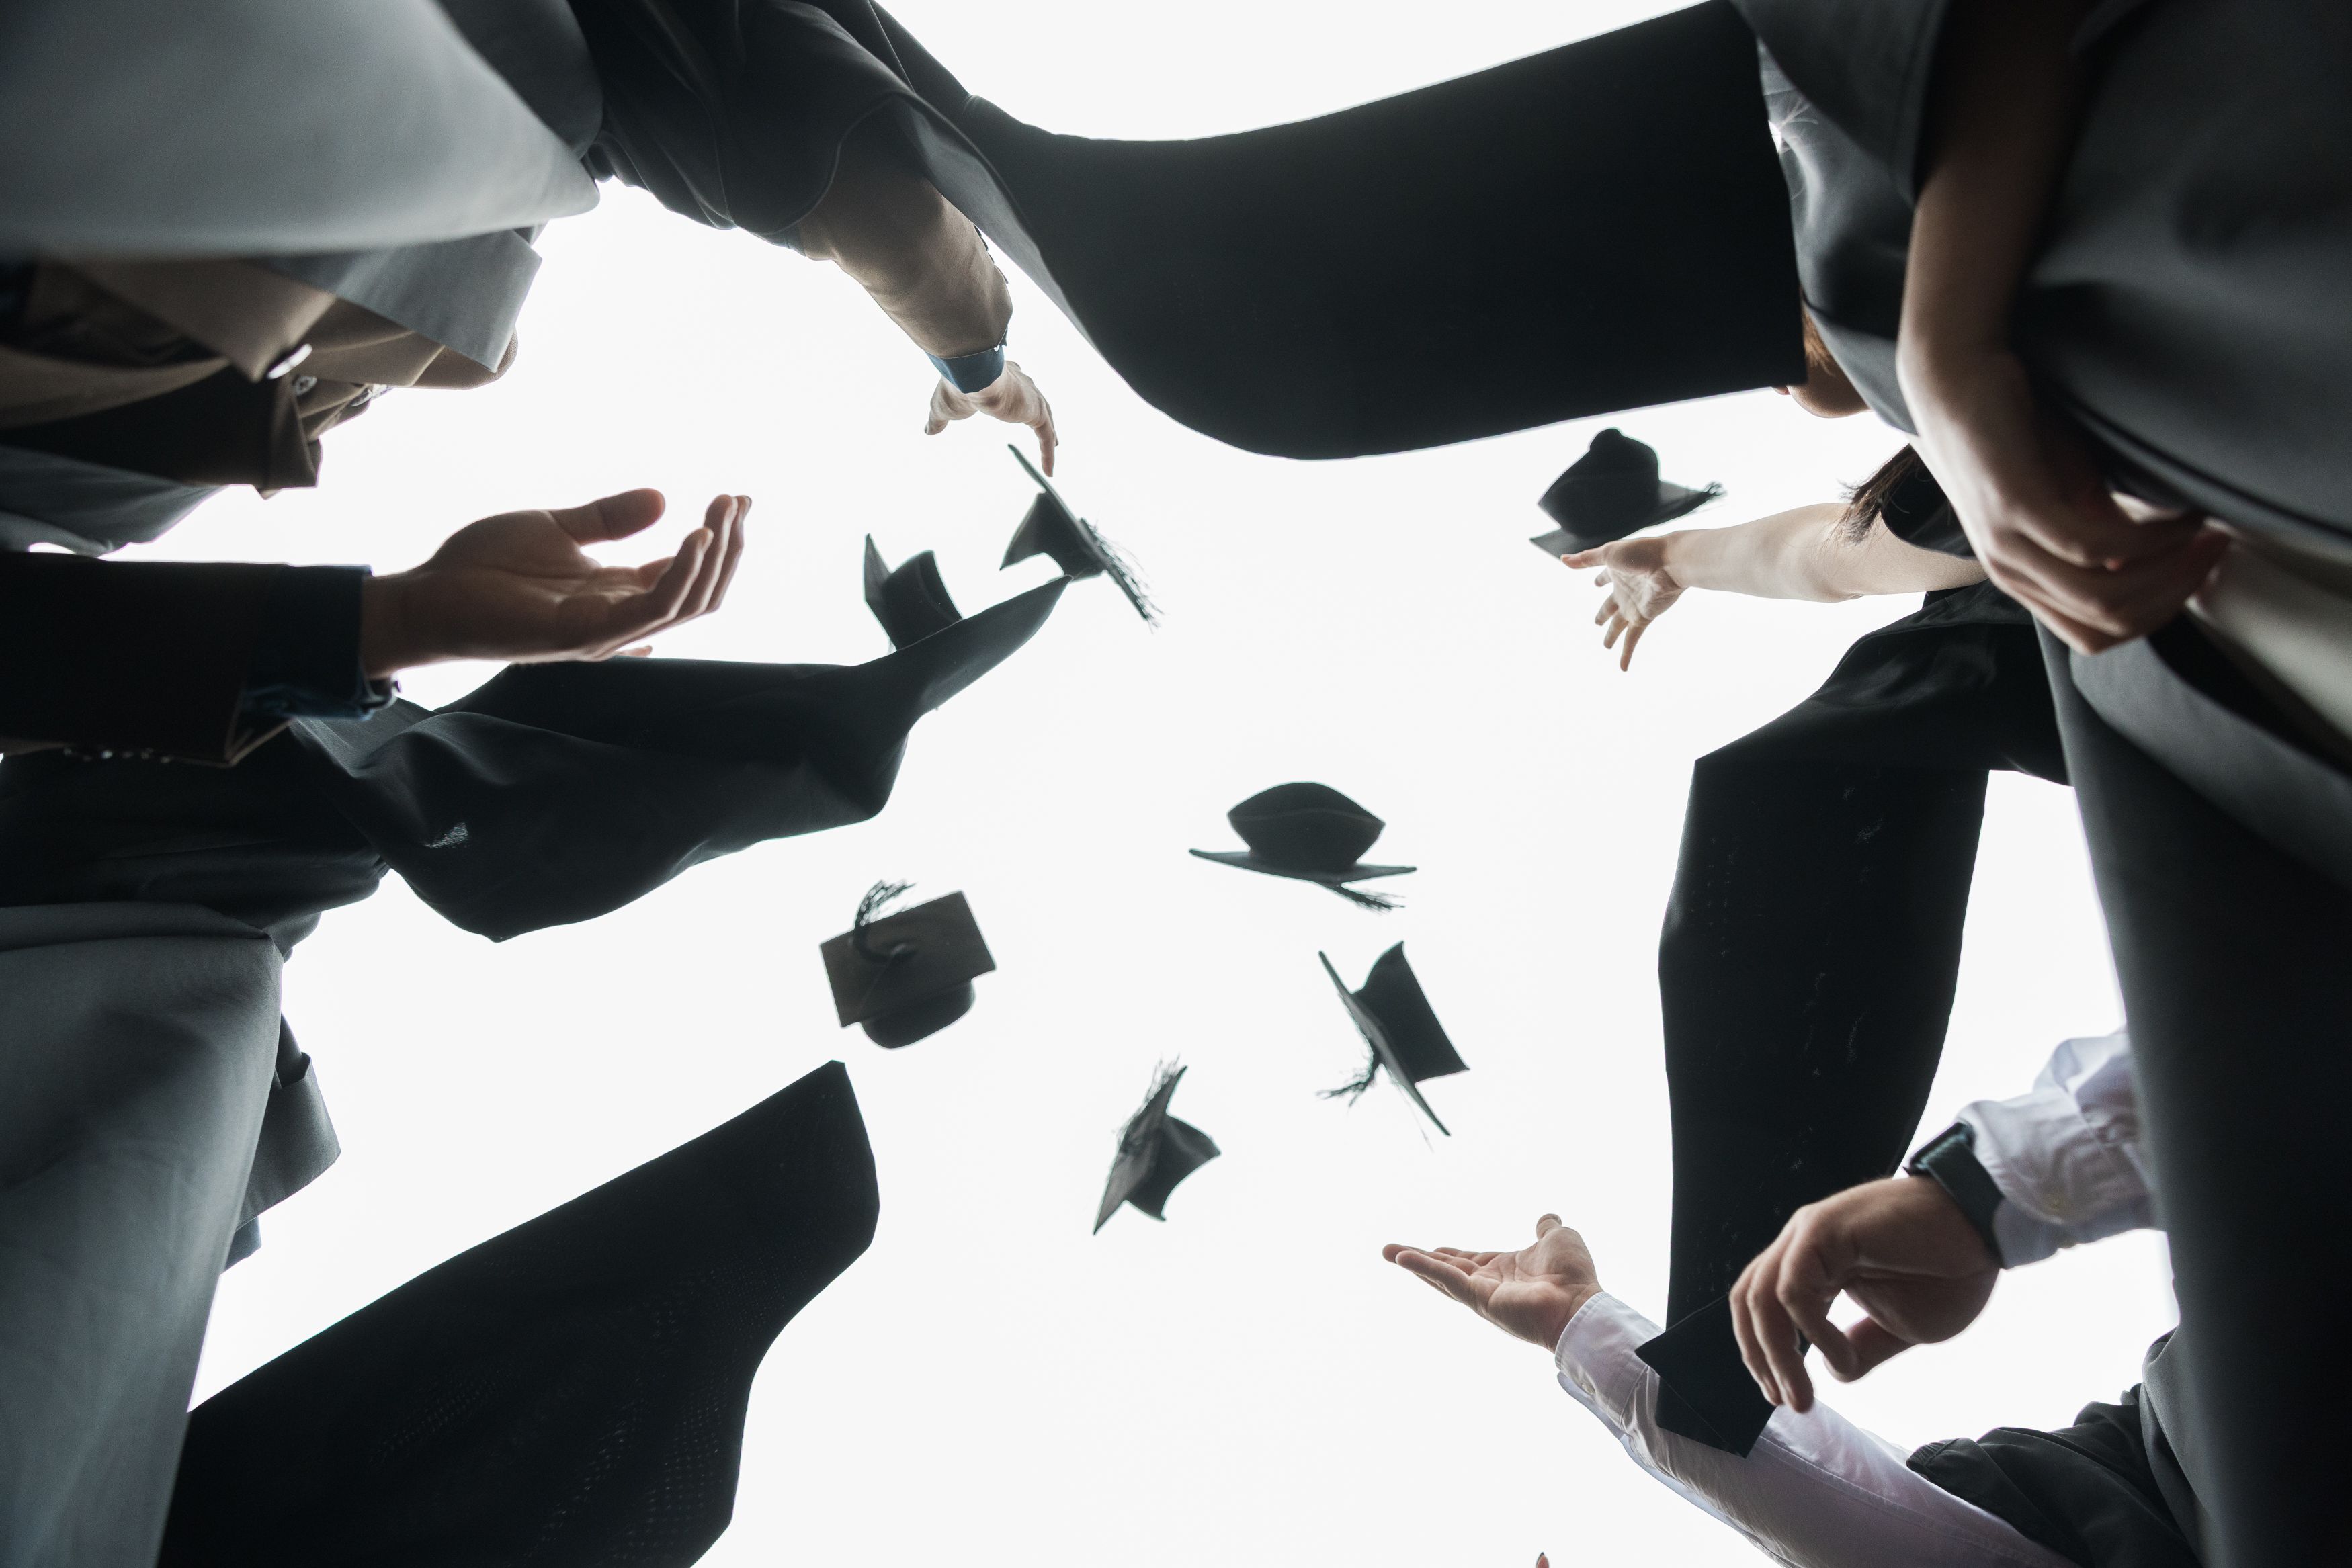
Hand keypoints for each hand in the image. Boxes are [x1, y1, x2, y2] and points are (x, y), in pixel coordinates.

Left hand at [361, 490, 747, 677]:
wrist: (428, 598)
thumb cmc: (482, 570)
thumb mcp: (556, 528)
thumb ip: (609, 518)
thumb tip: (662, 498)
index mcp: (616, 594)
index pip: (688, 575)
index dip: (720, 540)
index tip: (738, 498)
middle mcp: (621, 618)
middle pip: (701, 593)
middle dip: (729, 547)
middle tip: (737, 500)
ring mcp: (607, 630)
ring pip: (690, 603)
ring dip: (715, 556)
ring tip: (723, 511)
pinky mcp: (587, 633)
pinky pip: (654, 607)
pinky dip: (682, 572)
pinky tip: (694, 534)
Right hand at [925, 359, 1057, 474]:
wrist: (971, 378)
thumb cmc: (955, 388)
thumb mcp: (942, 408)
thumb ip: (938, 420)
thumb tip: (928, 431)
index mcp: (999, 374)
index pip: (1011, 384)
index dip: (1015, 395)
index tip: (1018, 404)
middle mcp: (1018, 381)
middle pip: (1033, 398)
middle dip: (1038, 410)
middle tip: (1040, 421)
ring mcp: (1029, 395)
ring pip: (1044, 417)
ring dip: (1049, 434)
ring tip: (1055, 446)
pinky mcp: (1036, 410)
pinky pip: (1046, 436)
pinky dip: (1049, 453)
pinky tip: (1049, 472)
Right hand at [1382, 1214, 1602, 1350]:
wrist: (1581, 1303)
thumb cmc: (1574, 1276)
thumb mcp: (1558, 1239)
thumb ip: (1547, 1229)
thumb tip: (1547, 1217)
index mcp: (1504, 1270)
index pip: (1468, 1261)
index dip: (1448, 1254)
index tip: (1430, 1248)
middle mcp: (1489, 1284)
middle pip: (1447, 1269)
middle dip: (1419, 1260)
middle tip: (1390, 1250)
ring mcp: (1482, 1294)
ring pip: (1441, 1276)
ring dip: (1414, 1263)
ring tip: (1387, 1252)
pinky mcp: (1479, 1299)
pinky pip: (1447, 1280)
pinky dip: (1424, 1268)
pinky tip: (1403, 1258)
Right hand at [1562, 536, 1683, 669]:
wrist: (1670, 563)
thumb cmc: (1641, 553)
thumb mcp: (1609, 553)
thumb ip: (1586, 559)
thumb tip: (1563, 559)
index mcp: (1617, 572)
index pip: (1605, 577)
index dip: (1600, 580)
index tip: (1596, 583)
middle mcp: (1625, 590)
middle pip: (1610, 606)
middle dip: (1603, 614)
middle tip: (1596, 623)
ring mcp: (1634, 605)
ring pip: (1619, 626)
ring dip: (1612, 636)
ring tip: (1606, 646)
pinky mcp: (1643, 618)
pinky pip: (1632, 640)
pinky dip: (1626, 654)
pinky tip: (1623, 668)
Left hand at [1730, 1176, 1997, 1414]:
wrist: (1983, 1231)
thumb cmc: (1949, 1273)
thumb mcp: (1898, 1327)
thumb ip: (1860, 1347)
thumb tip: (1834, 1373)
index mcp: (1814, 1264)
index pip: (1763, 1308)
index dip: (1763, 1354)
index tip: (1782, 1396)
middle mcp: (1802, 1245)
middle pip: (1750, 1302)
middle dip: (1761, 1358)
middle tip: (1786, 1402)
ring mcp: (1808, 1234)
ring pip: (1763, 1297)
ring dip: (1777, 1355)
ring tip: (1803, 1396)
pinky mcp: (1823, 1229)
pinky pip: (1794, 1288)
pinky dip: (1810, 1330)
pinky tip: (1841, 1355)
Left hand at [1899, 342, 2226, 653]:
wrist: (1959, 380)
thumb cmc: (2020, 434)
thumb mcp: (2073, 496)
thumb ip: (2106, 534)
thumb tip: (2163, 561)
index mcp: (2024, 578)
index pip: (2096, 637)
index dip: (2157, 613)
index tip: (2201, 570)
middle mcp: (2011, 573)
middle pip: (2107, 624)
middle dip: (2174, 594)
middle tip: (2215, 550)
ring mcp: (2008, 545)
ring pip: (2104, 598)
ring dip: (2170, 571)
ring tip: (2205, 533)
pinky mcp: (2015, 509)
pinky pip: (2095, 548)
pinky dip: (2150, 537)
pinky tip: (2180, 512)